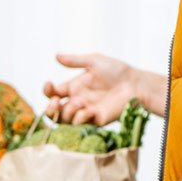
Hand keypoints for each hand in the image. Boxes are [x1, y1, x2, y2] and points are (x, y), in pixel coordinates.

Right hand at [44, 54, 165, 123]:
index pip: (52, 93)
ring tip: (80, 102)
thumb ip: (75, 61)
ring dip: (67, 112)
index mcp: (74, 87)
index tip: (49, 84)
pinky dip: (81, 117)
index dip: (47, 91)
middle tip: (56, 102)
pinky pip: (79, 124)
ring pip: (63, 120)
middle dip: (50, 109)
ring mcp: (84, 112)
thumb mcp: (94, 61)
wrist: (135, 84)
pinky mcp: (94, 121)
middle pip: (53, 112)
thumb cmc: (117, 71)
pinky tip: (90, 109)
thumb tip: (56, 56)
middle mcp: (76, 101)